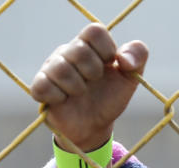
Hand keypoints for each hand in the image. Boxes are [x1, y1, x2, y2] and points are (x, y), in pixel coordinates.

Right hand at [31, 23, 147, 150]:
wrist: (94, 126)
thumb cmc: (109, 97)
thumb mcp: (130, 78)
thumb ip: (138, 57)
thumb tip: (123, 59)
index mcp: (89, 45)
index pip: (95, 31)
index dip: (106, 50)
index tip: (110, 65)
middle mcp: (68, 52)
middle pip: (79, 50)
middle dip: (93, 72)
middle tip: (94, 82)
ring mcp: (51, 68)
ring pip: (61, 69)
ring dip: (77, 87)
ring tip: (80, 93)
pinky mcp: (41, 87)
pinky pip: (43, 86)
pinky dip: (59, 97)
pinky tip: (64, 100)